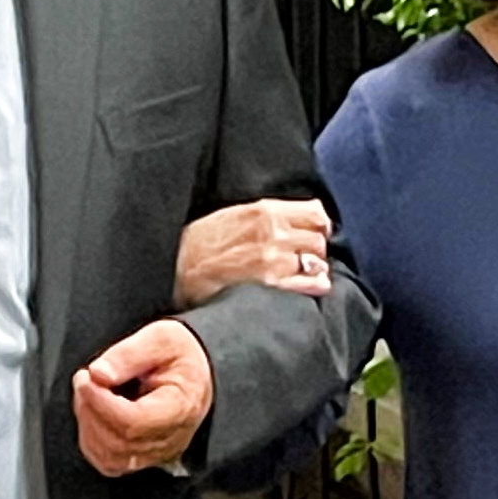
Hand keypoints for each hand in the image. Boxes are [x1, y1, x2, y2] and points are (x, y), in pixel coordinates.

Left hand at [73, 321, 215, 476]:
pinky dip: (91, 440)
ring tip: (90, 394)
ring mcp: (157, 454)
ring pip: (109, 457)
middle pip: (118, 442)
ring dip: (88, 425)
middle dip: (90, 410)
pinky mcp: (142, 459)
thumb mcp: (161, 337)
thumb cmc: (180, 357)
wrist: (194, 375)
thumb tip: (99, 374)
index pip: (133, 421)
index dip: (101, 402)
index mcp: (180, 408)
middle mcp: (171, 439)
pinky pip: (108, 463)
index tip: (86, 377)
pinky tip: (94, 414)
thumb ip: (129, 353)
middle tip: (85, 380)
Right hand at [174, 197, 331, 307]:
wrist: (178, 268)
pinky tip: (308, 288)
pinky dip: (315, 286)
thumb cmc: (202, 243)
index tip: (313, 235)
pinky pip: (312, 284)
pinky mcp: (271, 284)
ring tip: (301, 275)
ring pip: (319, 262)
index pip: (316, 212)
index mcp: (265, 210)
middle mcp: (274, 231)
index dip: (319, 226)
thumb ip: (268, 217)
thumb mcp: (235, 216)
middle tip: (303, 260)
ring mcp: (274, 258)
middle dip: (315, 250)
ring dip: (315, 269)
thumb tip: (301, 222)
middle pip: (319, 239)